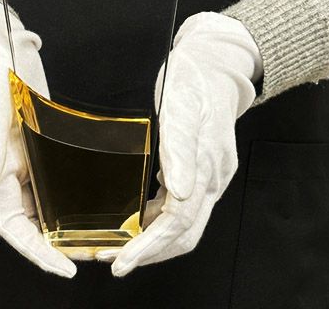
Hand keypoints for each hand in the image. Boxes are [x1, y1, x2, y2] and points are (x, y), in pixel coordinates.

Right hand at [0, 0, 88, 277]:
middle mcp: (11, 168)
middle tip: (94, 255)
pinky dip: (77, 191)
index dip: (34, 251)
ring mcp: (28, 156)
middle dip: (59, 244)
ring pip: (49, 202)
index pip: (11, 224)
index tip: (63, 267)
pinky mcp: (43, 140)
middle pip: (34, 220)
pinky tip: (101, 196)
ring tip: (102, 236)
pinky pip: (60, 174)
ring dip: (70, 222)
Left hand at [95, 12, 262, 275]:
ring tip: (119, 248)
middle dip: (149, 254)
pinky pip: (181, 208)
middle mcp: (211, 178)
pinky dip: (159, 222)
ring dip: (153, 242)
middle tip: (114, 263)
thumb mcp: (182, 106)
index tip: (122, 262)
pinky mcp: (201, 171)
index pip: (179, 222)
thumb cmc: (194, 81)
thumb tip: (179, 192)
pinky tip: (139, 220)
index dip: (150, 246)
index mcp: (207, 166)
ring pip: (184, 225)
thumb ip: (179, 148)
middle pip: (184, 233)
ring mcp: (209, 176)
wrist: (214, 65)